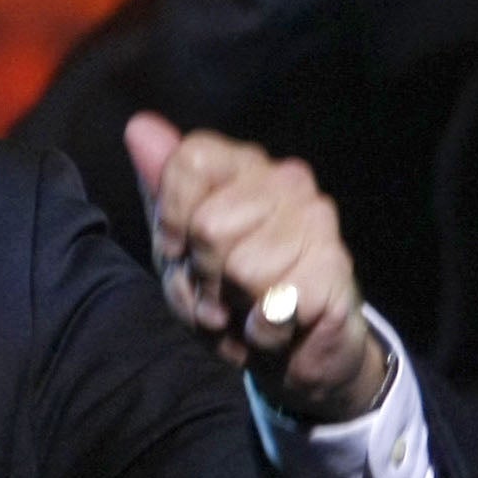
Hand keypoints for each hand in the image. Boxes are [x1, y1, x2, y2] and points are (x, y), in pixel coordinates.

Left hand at [125, 112, 391, 422]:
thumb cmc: (227, 294)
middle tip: (220, 291)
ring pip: (242, 268)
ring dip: (232, 307)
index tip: (180, 250)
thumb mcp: (179, 246)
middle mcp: (286, 180)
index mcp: (243, 166)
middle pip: (209, 224)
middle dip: (202, 276)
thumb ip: (161, 190)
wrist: (289, 352)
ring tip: (247, 308)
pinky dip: (262, 331)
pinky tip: (275, 324)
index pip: (192, 159)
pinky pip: (275, 305)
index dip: (172, 219)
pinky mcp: (337, 268)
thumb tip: (139, 126)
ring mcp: (317, 221)